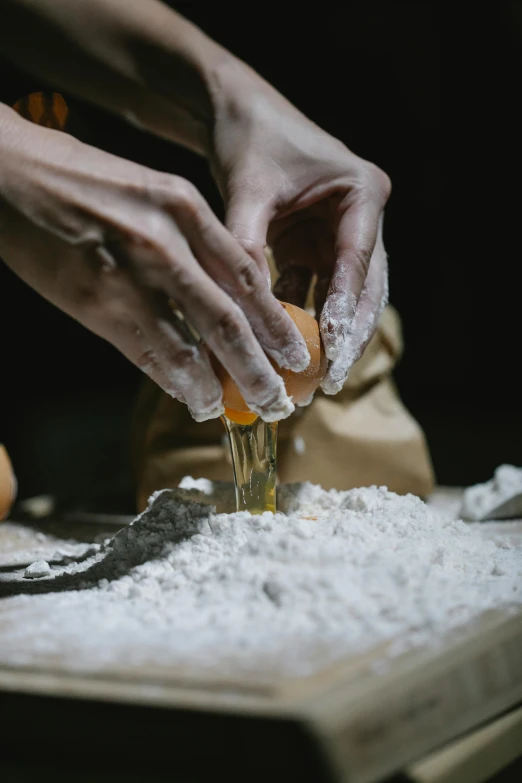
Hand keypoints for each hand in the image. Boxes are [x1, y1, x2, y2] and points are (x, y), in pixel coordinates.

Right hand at [0, 107, 309, 420]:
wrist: (6, 171)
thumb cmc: (77, 180)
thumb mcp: (147, 192)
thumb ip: (186, 238)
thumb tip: (215, 295)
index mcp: (185, 206)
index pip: (248, 275)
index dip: (276, 322)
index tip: (294, 352)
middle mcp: (167, 239)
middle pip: (231, 317)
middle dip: (260, 366)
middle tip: (279, 399)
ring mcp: (131, 272)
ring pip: (193, 342)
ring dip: (219, 384)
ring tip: (237, 410)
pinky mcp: (95, 300)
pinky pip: (147, 351)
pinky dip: (174, 380)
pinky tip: (191, 398)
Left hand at [210, 66, 390, 393]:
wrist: (233, 112)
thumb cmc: (248, 137)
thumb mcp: (248, 190)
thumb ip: (246, 244)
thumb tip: (236, 308)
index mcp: (362, 192)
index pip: (358, 262)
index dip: (347, 311)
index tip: (334, 353)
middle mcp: (361, 216)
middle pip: (364, 287)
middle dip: (348, 335)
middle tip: (330, 381)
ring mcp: (341, 233)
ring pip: (343, 296)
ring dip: (326, 333)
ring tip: (310, 377)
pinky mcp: (316, 246)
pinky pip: (315, 290)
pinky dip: (300, 315)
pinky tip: (283, 345)